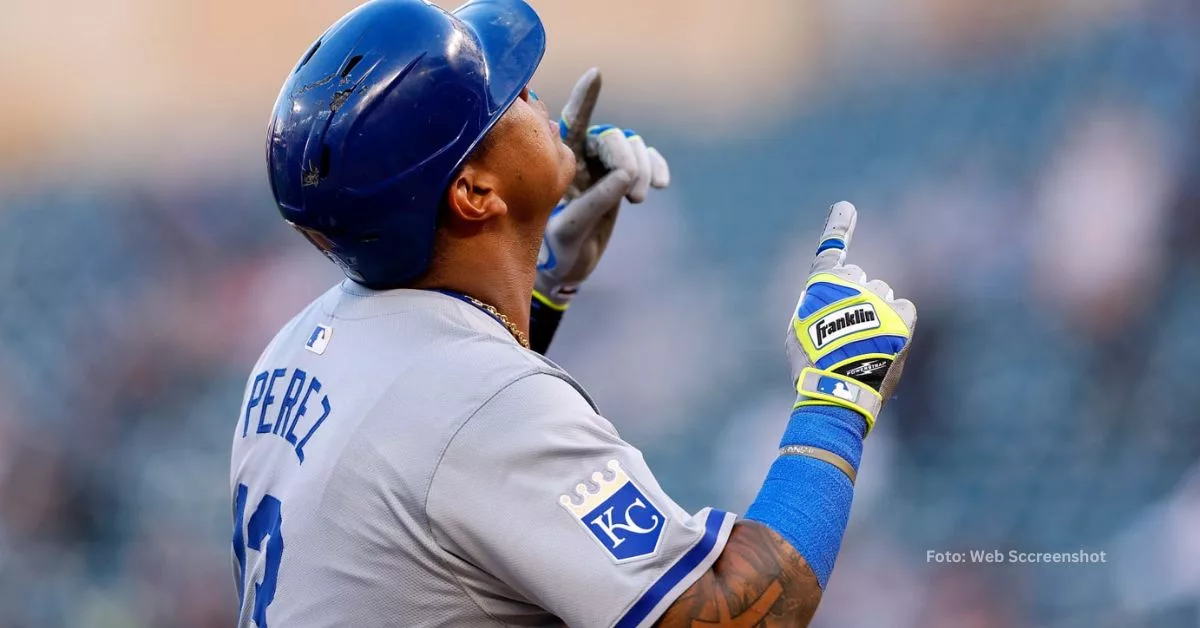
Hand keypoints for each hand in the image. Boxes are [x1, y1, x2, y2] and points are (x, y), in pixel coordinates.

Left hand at [533, 68, 669, 308]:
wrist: (568, 264)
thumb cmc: (556, 247)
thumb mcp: (569, 229)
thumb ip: (594, 201)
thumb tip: (626, 176)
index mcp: (559, 160)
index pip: (570, 123)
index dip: (584, 99)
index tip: (596, 75)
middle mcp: (580, 155)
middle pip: (609, 136)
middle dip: (625, 158)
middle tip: (633, 193)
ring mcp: (603, 164)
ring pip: (630, 146)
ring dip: (642, 168)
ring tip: (640, 198)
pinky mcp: (623, 176)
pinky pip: (646, 158)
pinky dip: (656, 167)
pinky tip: (662, 184)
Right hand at [785, 201, 916, 431]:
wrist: (839, 390)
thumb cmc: (811, 366)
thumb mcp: (797, 333)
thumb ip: (815, 309)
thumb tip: (834, 305)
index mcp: (822, 285)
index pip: (830, 249)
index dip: (838, 226)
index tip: (846, 207)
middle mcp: (852, 283)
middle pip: (859, 279)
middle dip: (855, 297)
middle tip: (846, 331)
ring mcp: (879, 298)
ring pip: (882, 295)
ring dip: (876, 313)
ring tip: (866, 345)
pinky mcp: (902, 316)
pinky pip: (904, 309)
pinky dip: (898, 323)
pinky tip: (887, 343)